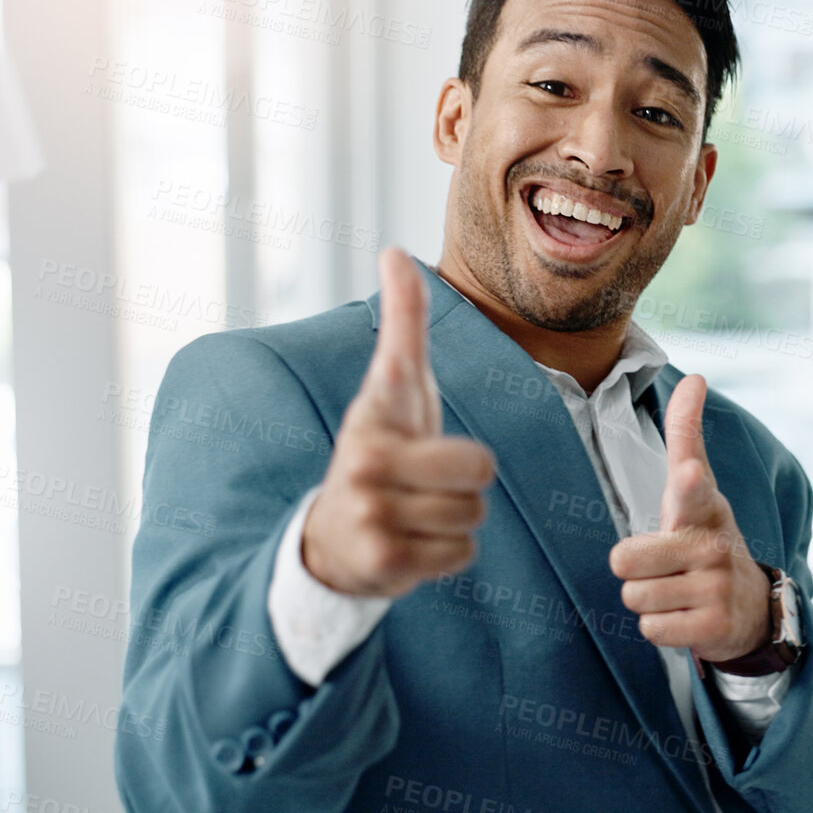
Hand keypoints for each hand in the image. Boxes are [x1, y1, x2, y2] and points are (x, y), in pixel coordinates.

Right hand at [301, 247, 496, 597]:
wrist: (332, 539)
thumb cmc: (382, 448)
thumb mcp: (394, 387)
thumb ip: (403, 322)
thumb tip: (394, 249)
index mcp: (373, 414)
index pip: (407, 372)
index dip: (413, 359)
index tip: (396, 296)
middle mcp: (365, 461)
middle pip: (480, 469)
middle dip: (468, 482)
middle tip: (431, 482)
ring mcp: (371, 515)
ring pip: (474, 516)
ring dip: (458, 520)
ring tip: (419, 513)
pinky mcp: (383, 563)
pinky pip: (462, 555)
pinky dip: (448, 555)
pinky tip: (414, 544)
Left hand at [608, 375, 771, 663]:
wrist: (749, 607)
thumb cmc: (705, 538)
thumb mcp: (697, 489)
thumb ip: (686, 435)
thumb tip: (694, 376)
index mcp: (704, 507)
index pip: (693, 489)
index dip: (689, 482)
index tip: (689, 474)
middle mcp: (714, 545)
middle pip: (625, 560)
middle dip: (632, 570)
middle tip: (661, 567)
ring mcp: (717, 588)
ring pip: (634, 598)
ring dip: (647, 600)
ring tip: (675, 591)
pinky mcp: (714, 628)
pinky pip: (650, 630)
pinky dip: (660, 629)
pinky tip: (684, 617)